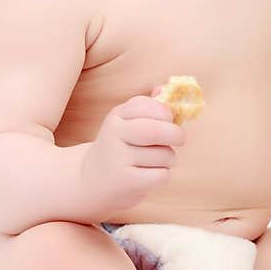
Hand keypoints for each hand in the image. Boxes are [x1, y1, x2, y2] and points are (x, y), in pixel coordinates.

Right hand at [78, 93, 186, 216]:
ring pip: (163, 155)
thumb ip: (146, 107)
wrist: (89, 181)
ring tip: (159, 162)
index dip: (164, 111)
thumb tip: (165, 87)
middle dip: (176, 134)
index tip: (170, 118)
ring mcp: (118, 158)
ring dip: (170, 159)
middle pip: (154, 130)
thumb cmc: (119, 149)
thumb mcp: (126, 124)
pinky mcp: (124, 181)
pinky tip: (150, 175)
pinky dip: (162, 176)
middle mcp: (114, 134)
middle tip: (181, 139)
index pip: (145, 105)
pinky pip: (160, 175)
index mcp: (117, 116)